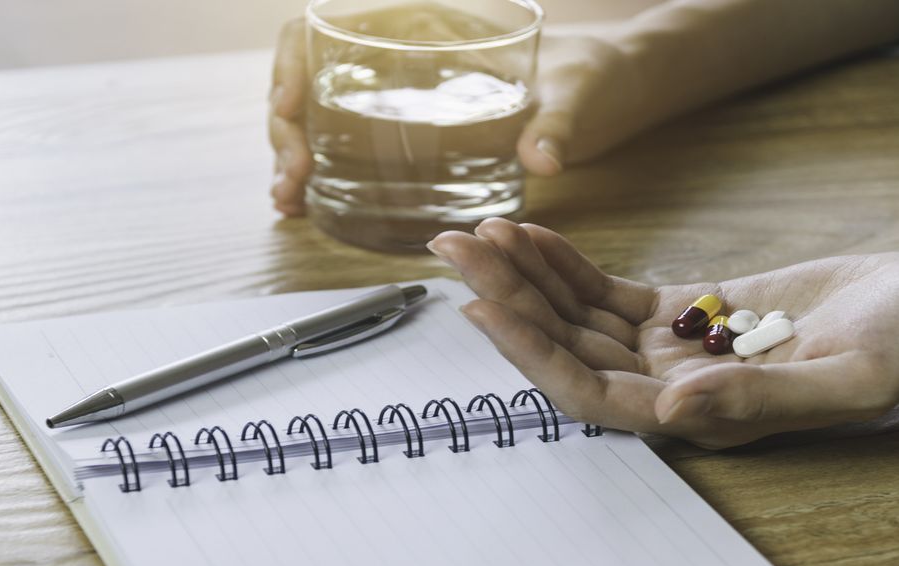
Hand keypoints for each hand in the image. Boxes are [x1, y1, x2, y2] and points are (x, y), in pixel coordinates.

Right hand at [268, 19, 653, 215]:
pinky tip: (307, 206)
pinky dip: (318, 176)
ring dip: (292, 159)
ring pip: (317, 118)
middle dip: (287, 130)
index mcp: (426, 29)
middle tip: (293, 179)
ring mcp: (397, 97)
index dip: (291, 61)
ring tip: (290, 202)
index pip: (326, 26)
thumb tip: (542, 157)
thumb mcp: (580, 95)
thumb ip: (560, 123)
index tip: (289, 105)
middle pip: (310, 81)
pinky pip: (344, 148)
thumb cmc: (595, 78)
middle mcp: (400, 61)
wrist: (612, 91)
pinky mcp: (406, 135)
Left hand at [427, 218, 898, 447]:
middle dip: (506, 300)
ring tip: (477, 232)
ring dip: (524, 275)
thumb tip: (676, 408)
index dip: (529, 354)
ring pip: (576, 315)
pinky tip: (529, 235)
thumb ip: (763, 398)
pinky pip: (605, 289)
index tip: (480, 308)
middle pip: (566, 347)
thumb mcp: (849, 379)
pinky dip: (565, 263)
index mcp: (696, 416)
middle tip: (452, 249)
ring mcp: (668, 348)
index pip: (589, 392)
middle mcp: (667, 387)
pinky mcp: (680, 310)